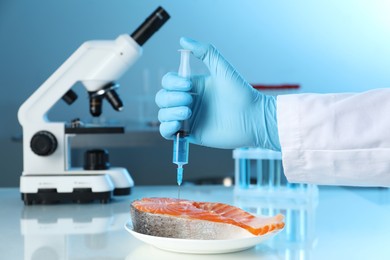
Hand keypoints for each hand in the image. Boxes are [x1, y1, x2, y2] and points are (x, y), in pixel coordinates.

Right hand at [155, 37, 280, 150]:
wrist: (252, 119)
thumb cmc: (241, 94)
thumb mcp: (222, 69)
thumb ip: (205, 52)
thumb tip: (183, 39)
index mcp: (193, 86)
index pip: (168, 82)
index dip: (173, 83)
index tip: (189, 85)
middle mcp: (188, 102)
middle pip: (162, 98)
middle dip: (172, 98)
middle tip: (190, 101)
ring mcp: (188, 119)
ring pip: (163, 114)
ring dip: (170, 112)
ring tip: (188, 112)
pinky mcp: (191, 134)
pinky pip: (167, 132)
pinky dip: (167, 128)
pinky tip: (178, 124)